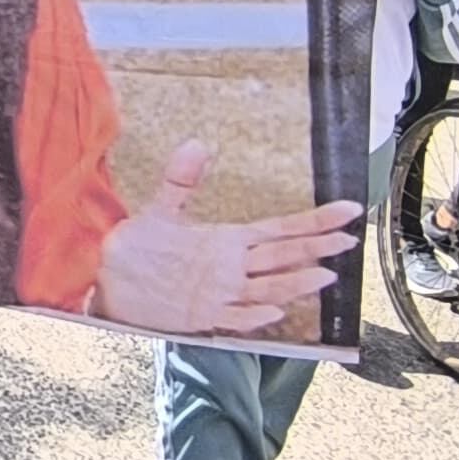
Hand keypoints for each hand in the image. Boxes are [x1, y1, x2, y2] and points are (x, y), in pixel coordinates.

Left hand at [92, 141, 357, 335]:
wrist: (108, 278)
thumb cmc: (139, 247)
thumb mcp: (161, 209)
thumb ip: (180, 180)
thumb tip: (196, 144)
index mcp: (229, 241)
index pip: (281, 229)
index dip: (315, 221)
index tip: (349, 210)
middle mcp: (232, 267)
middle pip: (284, 256)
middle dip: (317, 248)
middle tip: (349, 239)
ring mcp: (221, 292)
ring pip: (268, 287)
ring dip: (296, 282)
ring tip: (325, 274)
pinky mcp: (202, 315)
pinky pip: (235, 315)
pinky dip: (254, 314)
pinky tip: (275, 308)